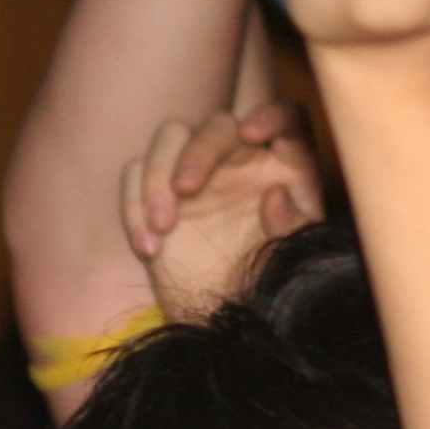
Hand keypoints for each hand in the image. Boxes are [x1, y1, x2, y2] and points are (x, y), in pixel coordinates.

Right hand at [123, 101, 323, 320]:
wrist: (229, 313)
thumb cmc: (271, 281)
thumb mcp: (296, 260)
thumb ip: (294, 226)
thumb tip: (273, 193)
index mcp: (285, 164)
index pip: (285, 117)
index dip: (270, 115)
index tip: (251, 133)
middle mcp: (241, 158)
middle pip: (217, 125)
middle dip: (197, 152)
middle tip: (186, 190)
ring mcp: (197, 170)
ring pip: (170, 136)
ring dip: (157, 176)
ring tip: (162, 228)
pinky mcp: (158, 190)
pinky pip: (134, 173)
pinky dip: (134, 206)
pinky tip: (148, 247)